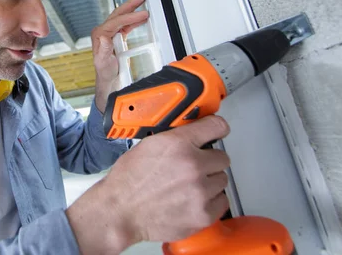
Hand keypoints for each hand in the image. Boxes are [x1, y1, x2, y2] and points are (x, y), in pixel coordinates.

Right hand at [66, 116, 230, 254]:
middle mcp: (193, 166)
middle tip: (193, 168)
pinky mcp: (203, 215)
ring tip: (188, 187)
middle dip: (209, 161)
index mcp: (178, 144)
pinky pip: (221, 202)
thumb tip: (195, 135)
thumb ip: (176, 138)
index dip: (217, 129)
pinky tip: (192, 201)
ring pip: (221, 180)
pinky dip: (210, 202)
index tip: (217, 133)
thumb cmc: (128, 180)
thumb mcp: (148, 145)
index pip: (217, 127)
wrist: (120, 211)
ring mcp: (200, 192)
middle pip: (222, 158)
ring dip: (209, 182)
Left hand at [92, 0, 148, 112]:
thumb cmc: (105, 73)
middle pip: (118, 14)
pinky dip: (134, 20)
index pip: (116, 21)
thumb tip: (103, 36)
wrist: (108, 80)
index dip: (130, 16)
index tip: (142, 14)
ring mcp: (109, 34)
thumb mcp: (103, 62)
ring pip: (122, 17)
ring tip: (143, 1)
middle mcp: (103, 32)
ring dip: (133, 9)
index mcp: (99, 35)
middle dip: (130, 4)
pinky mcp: (116, 37)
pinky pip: (126, 25)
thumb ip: (103, 50)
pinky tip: (142, 17)